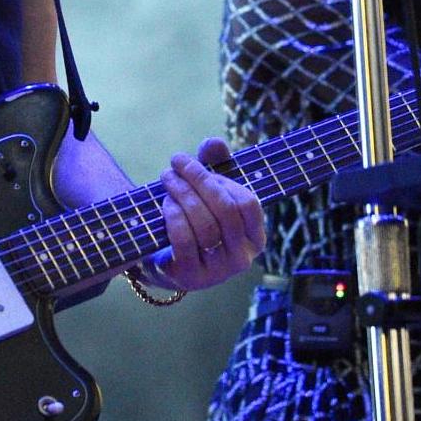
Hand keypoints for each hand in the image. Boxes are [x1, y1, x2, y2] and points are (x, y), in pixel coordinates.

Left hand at [144, 138, 265, 293]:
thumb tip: (214, 143)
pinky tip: (165, 204)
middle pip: (224, 210)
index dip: (221, 179)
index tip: (194, 162)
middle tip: (175, 163)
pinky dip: (174, 216)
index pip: (248, 203)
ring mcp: (218, 271)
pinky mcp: (191, 277)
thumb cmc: (195, 221)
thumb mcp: (208, 192)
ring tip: (168, 181)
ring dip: (183, 195)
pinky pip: (185, 240)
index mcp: (255, 237)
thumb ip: (215, 164)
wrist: (168, 261)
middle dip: (198, 180)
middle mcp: (242, 258)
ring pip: (204, 225)